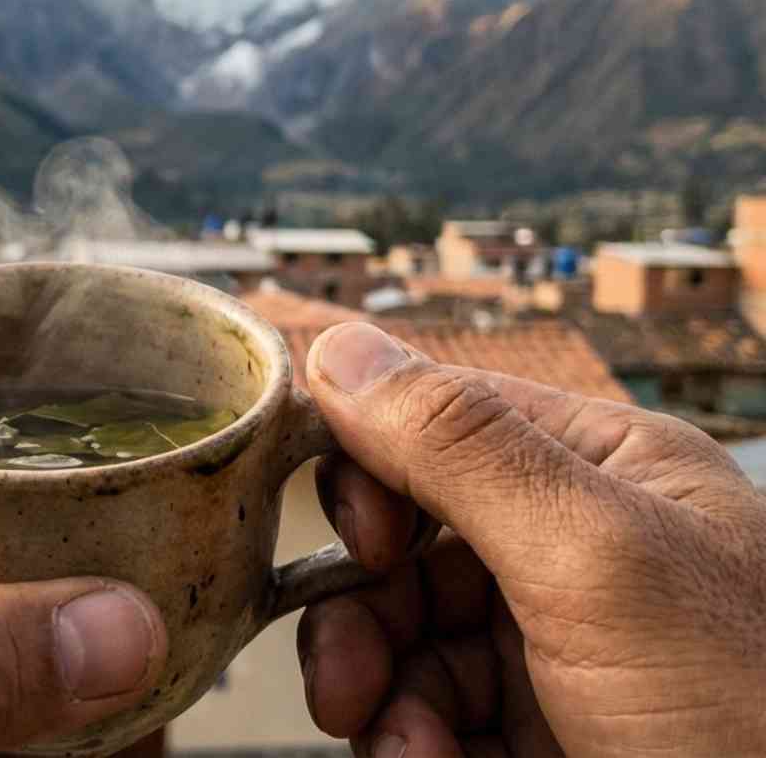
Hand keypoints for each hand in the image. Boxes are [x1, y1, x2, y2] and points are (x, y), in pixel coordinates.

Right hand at [298, 322, 765, 756]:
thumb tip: (341, 349)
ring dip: (378, 690)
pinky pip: (430, 714)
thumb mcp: (597, 557)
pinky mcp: (539, 731)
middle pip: (406, 544)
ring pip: (403, 637)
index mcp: (605, 469)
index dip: (374, 473)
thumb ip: (463, 447)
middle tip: (348, 676)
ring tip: (399, 743)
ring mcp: (556, 646)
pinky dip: (410, 741)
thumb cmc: (753, 715)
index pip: (442, 423)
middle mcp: (574, 549)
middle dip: (362, 609)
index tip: (358, 542)